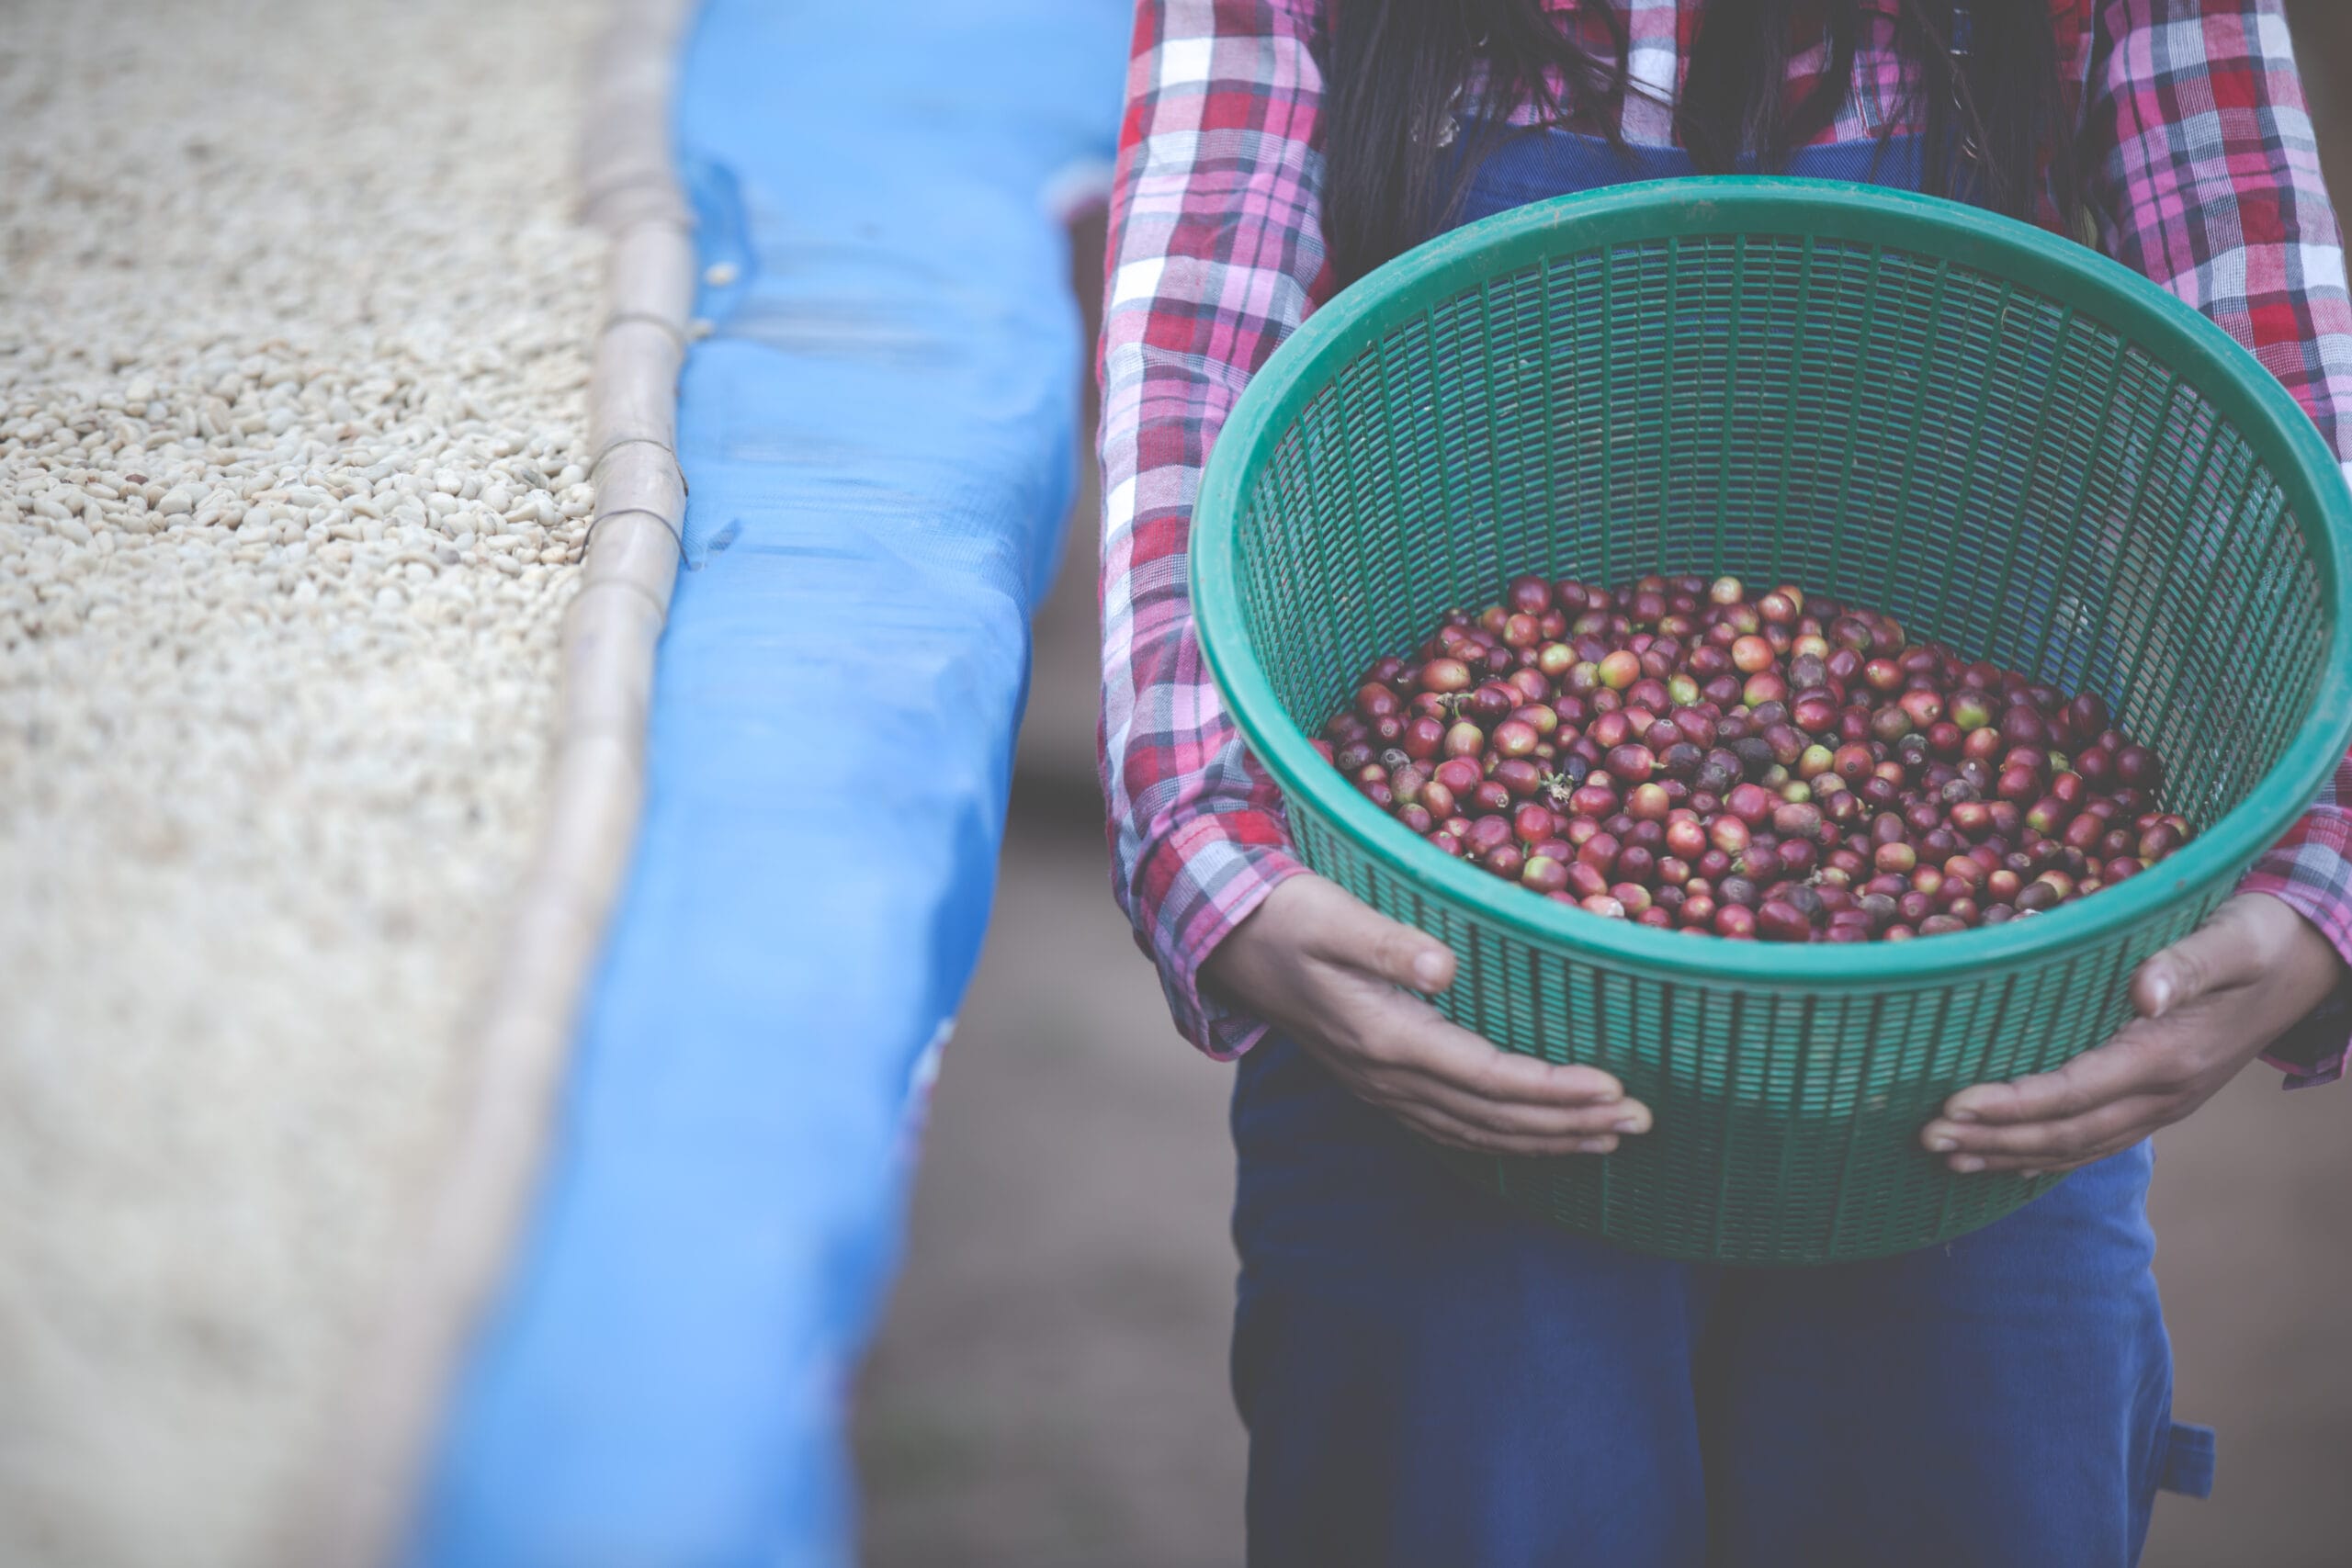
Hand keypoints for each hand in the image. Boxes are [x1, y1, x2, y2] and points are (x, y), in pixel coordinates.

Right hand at [1202, 874, 1650, 1155]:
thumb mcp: (1331, 915)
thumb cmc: (1284, 916)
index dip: (1553, 1090)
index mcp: (1385, 1038)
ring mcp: (1381, 1089)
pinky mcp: (1378, 1083)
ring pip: (1477, 1133)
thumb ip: (1387, 942)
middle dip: (1571, 1125)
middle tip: (1642, 1124)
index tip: (1615, 1088)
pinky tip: (1536, 1138)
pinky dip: (1504, 1139)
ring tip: (1609, 1140)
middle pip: (1495, 1118)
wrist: (1225, 941)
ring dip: (1546, 1141)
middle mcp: (1387, 1077)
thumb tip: (1445, 968)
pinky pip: (1453, 1127)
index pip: (1489, 1078)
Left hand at [1921, 893, 2344, 1175]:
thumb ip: (2186, 963)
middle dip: (1994, 1138)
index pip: (2074, 1091)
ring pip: (2078, 1145)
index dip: (2012, 1104)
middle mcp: (2165, 1094)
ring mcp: (2165, 1106)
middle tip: (1926, 1138)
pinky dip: (2047, 1155)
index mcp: (2170, 1056)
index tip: (1952, 1104)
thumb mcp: (2231, 939)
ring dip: (2010, 1154)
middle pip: (2067, 1131)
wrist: (2309, 962)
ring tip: (1947, 1156)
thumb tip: (2144, 989)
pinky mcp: (2161, 1102)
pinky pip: (2097, 1141)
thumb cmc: (2261, 937)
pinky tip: (2005, 1159)